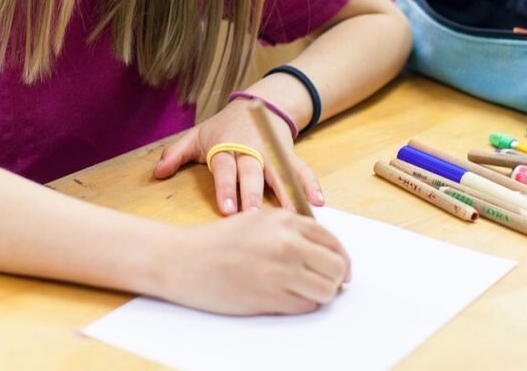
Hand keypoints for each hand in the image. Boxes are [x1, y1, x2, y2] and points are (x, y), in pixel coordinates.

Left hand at [153, 95, 324, 214]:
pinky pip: (301, 170)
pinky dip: (310, 184)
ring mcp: (272, 152)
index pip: (225, 168)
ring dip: (286, 193)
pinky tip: (317, 201)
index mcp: (226, 147)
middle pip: (253, 171)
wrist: (258, 104)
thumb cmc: (223, 127)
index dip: (227, 187)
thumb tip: (157, 173)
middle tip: (256, 215)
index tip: (228, 208)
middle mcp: (250, 150)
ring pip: (279, 173)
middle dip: (254, 193)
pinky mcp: (289, 155)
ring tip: (292, 214)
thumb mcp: (197, 136)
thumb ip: (176, 154)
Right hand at [159, 208, 350, 314]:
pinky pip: (305, 306)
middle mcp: (287, 242)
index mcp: (285, 220)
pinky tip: (285, 298)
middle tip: (326, 284)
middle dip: (335, 278)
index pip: (332, 241)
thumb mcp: (258, 222)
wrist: (185, 260)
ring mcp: (279, 270)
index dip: (341, 259)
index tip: (340, 270)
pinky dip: (301, 305)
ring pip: (325, 290)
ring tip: (304, 292)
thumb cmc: (218, 242)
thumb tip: (323, 252)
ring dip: (320, 294)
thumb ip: (291, 231)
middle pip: (336, 266)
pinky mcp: (269, 296)